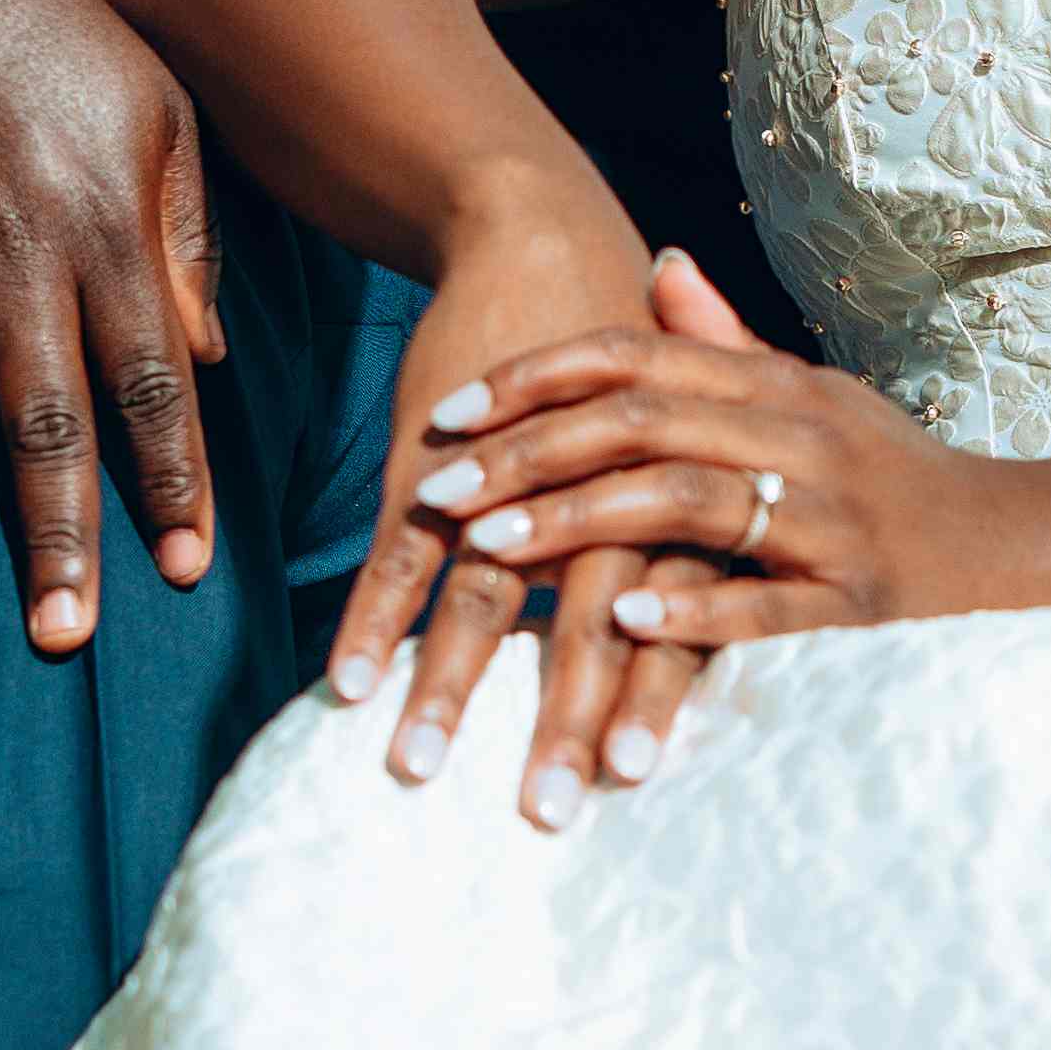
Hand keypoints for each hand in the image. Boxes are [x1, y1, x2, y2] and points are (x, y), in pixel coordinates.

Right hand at [0, 0, 225, 650]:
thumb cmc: (52, 31)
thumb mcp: (158, 106)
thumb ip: (188, 237)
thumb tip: (213, 358)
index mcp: (106, 229)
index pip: (153, 380)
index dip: (173, 477)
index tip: (191, 568)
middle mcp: (13, 264)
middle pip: (39, 425)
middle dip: (50, 540)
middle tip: (60, 637)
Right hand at [319, 158, 685, 803]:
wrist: (542, 238)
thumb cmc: (631, 371)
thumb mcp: (685, 461)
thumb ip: (697, 554)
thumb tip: (702, 667)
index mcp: (670, 502)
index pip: (670, 616)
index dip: (652, 696)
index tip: (634, 782)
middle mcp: (593, 495)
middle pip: (583, 620)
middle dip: (560, 717)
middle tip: (544, 811)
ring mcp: (507, 477)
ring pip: (482, 592)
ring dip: (448, 684)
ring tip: (420, 770)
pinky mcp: (435, 459)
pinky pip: (400, 548)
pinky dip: (373, 616)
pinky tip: (348, 683)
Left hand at [380, 252, 1050, 815]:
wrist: (1016, 541)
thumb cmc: (894, 469)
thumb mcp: (811, 392)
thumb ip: (725, 341)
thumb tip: (657, 267)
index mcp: (775, 384)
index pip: (638, 357)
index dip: (536, 377)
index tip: (450, 412)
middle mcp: (799, 435)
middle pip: (644, 424)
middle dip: (530, 454)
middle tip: (439, 488)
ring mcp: (830, 516)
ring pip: (688, 504)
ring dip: (581, 525)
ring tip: (491, 551)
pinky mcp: (859, 598)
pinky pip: (768, 603)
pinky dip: (696, 610)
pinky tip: (626, 621)